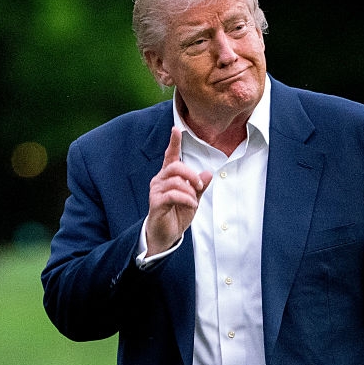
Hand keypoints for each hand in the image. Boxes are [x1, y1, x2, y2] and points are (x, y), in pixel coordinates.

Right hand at [146, 127, 211, 254]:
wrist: (166, 235)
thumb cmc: (177, 215)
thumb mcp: (193, 199)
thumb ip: (199, 187)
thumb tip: (208, 173)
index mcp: (168, 177)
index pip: (170, 156)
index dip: (174, 143)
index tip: (176, 129)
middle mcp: (160, 180)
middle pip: (176, 166)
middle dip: (191, 174)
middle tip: (199, 186)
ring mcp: (156, 191)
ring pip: (175, 181)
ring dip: (190, 192)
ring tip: (193, 202)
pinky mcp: (156, 202)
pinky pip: (173, 195)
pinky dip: (186, 199)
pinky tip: (191, 205)